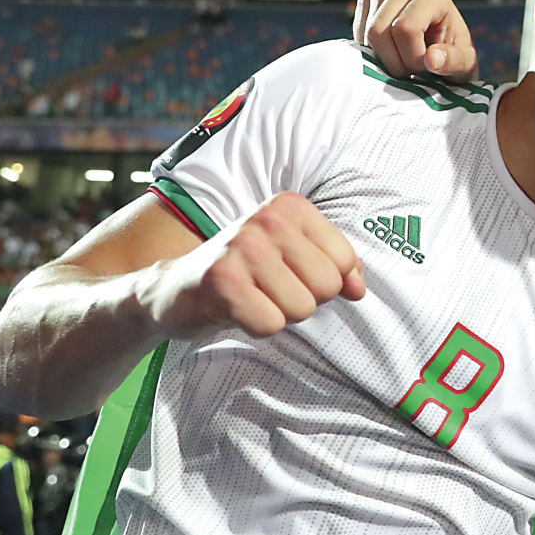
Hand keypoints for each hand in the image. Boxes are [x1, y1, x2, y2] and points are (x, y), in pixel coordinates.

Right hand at [139, 193, 366, 339]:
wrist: (175, 290)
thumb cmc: (247, 274)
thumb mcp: (295, 259)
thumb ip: (337, 267)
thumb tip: (359, 288)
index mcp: (290, 207)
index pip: (345, 260)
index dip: (324, 281)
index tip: (289, 273)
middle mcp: (266, 219)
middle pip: (327, 286)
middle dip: (304, 300)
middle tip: (268, 289)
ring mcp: (241, 247)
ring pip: (302, 308)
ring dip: (279, 314)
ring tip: (252, 297)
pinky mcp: (221, 280)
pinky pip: (271, 324)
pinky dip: (256, 327)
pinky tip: (234, 309)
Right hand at [352, 0, 479, 81]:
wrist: (440, 51)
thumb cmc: (454, 56)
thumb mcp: (465, 65)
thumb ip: (454, 62)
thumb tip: (432, 58)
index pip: (406, 29)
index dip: (412, 58)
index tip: (425, 69)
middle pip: (379, 31)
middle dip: (395, 62)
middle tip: (412, 71)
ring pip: (368, 34)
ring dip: (383, 59)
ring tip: (403, 62)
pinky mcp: (367, 1)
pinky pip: (358, 33)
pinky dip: (372, 52)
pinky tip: (390, 54)